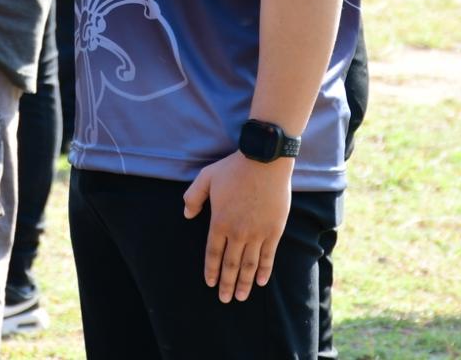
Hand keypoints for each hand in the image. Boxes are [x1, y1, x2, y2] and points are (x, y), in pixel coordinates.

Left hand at [182, 151, 292, 302]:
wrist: (265, 162)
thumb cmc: (234, 168)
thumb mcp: (206, 177)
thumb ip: (193, 197)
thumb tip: (187, 215)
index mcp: (219, 222)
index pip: (213, 254)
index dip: (211, 270)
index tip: (209, 283)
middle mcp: (237, 232)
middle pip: (230, 265)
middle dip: (227, 284)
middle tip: (225, 299)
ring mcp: (257, 233)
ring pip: (249, 265)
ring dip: (245, 283)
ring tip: (241, 297)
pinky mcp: (273, 231)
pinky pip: (268, 256)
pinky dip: (265, 271)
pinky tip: (262, 282)